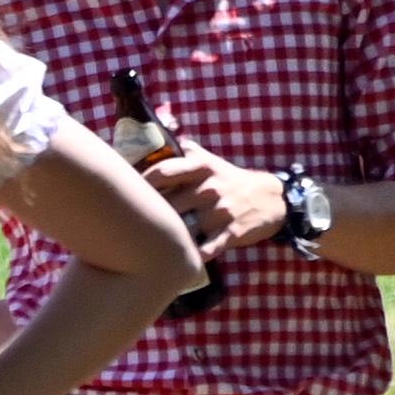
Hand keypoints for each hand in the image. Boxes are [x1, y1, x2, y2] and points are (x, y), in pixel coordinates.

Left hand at [141, 142, 282, 258]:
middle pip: (169, 204)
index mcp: (201, 167)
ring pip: (185, 228)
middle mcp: (209, 188)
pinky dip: (192, 256)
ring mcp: (221, 211)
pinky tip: (178, 260)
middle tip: (129, 225)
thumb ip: (183, 150)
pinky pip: (207, 248)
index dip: (141, 182)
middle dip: (150, 215)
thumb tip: (155, 134)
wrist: (269, 198)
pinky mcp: (232, 232)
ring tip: (149, 245)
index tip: (125, 192)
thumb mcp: (209, 160)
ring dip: (168, 238)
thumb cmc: (228, 180)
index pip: (164, 172)